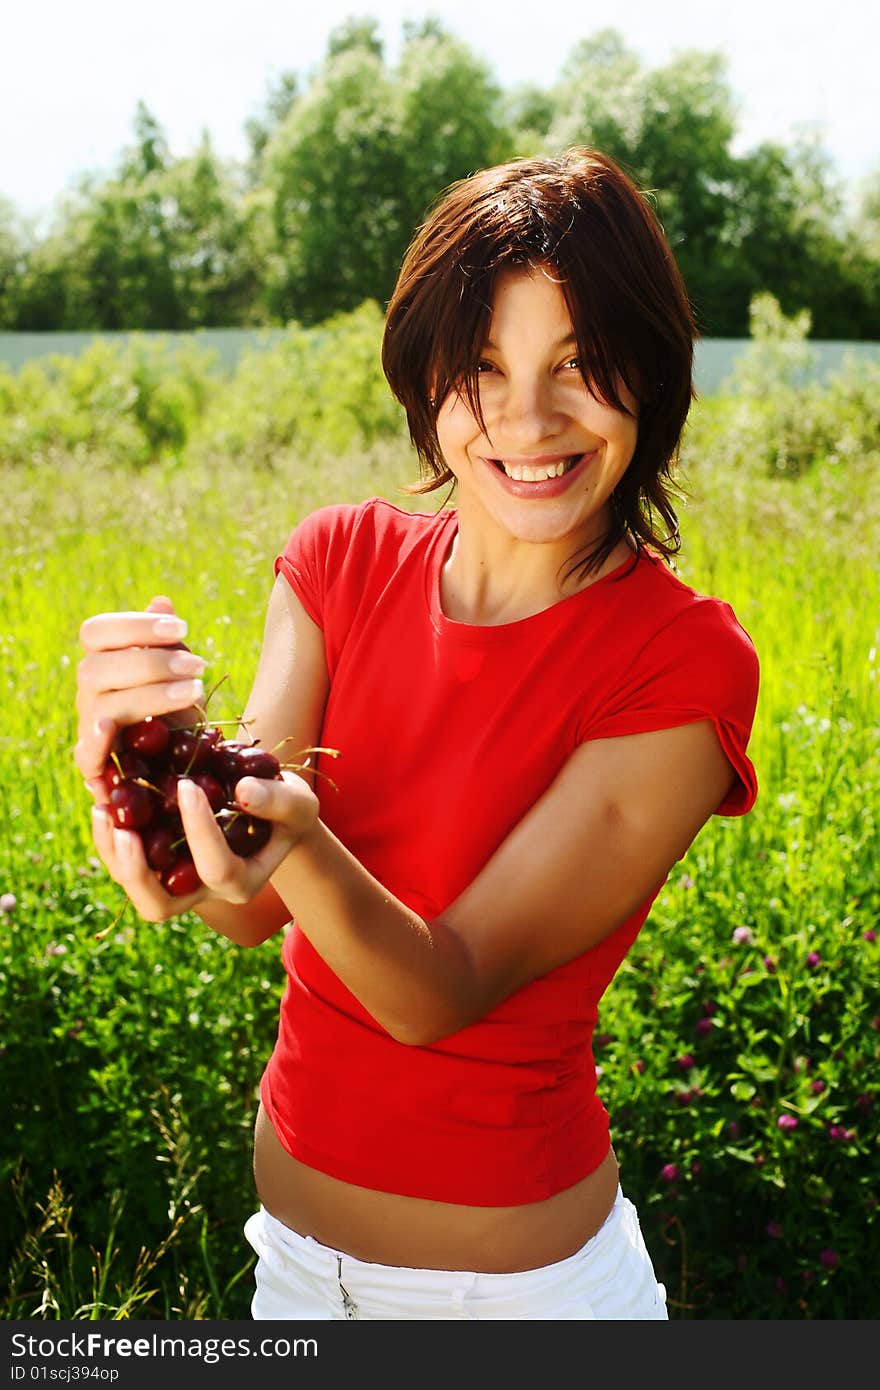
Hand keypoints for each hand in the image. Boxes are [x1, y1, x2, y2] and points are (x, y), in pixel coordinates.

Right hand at [74, 595, 204, 802]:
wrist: (179, 757)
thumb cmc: (175, 705)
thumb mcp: (178, 672)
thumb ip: (166, 642)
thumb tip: (161, 603)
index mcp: (103, 661)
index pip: (96, 631)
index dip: (135, 625)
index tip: (183, 627)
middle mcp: (90, 691)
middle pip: (96, 668)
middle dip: (150, 663)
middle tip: (198, 665)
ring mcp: (89, 727)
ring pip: (101, 707)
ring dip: (149, 697)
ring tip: (194, 691)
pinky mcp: (94, 763)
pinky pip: (84, 755)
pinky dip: (95, 742)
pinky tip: (110, 728)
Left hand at [90, 767, 319, 921]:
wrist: (267, 812)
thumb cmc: (286, 810)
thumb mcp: (298, 803)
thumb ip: (279, 801)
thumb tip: (243, 792)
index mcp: (240, 883)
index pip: (216, 868)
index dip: (200, 831)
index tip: (188, 786)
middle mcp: (202, 893)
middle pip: (159, 905)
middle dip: (136, 871)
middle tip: (124, 830)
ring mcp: (174, 880)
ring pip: (132, 887)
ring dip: (112, 851)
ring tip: (103, 807)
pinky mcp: (155, 862)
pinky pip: (124, 860)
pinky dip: (109, 833)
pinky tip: (103, 797)